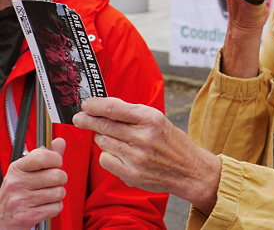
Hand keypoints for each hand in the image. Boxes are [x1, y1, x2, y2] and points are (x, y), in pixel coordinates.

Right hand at [0, 138, 66, 228]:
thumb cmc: (16, 194)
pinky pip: (56, 207)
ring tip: (45, 197)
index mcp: (17, 169)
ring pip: (59, 192)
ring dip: (57, 196)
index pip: (43, 157)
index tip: (56, 164)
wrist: (1, 220)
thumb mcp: (26, 172)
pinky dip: (54, 208)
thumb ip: (45, 157)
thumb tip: (60, 142)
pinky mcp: (26, 217)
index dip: (56, 159)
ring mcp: (20, 201)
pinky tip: (43, 207)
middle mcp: (16, 184)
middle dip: (60, 181)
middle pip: (58, 176)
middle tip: (50, 184)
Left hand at [73, 97, 221, 214]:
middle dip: (88, 120)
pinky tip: (120, 153)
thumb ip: (133, 115)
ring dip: (102, 138)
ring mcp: (135, 157)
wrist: (189, 170)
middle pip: (104, 126)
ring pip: (103, 143)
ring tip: (113, 137)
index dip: (95, 106)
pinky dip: (108, 155)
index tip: (86, 104)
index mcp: (151, 119)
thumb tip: (105, 108)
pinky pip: (106, 160)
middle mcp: (143, 137)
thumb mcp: (158, 120)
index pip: (114, 108)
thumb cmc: (172, 142)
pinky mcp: (130, 174)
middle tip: (79, 118)